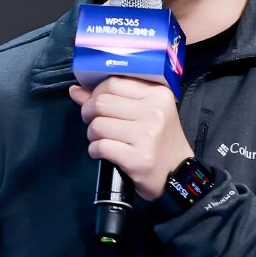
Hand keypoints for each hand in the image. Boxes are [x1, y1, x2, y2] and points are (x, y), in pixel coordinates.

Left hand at [68, 77, 192, 198]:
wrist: (179, 173)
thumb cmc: (159, 140)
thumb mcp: (144, 112)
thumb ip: (111, 98)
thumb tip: (76, 90)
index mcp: (157, 94)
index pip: (113, 83)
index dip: (95, 93)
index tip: (96, 105)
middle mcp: (154, 112)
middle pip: (101, 103)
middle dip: (89, 114)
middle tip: (95, 124)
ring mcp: (147, 136)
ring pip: (98, 125)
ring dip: (92, 135)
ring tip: (102, 140)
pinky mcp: (138, 158)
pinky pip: (100, 147)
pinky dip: (95, 150)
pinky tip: (102, 153)